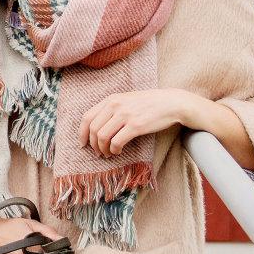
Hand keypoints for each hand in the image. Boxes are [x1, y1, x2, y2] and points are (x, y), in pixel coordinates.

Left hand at [80, 88, 205, 156]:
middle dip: (93, 145)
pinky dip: (114, 150)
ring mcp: (125, 115)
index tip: (83, 144)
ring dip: (103, 149)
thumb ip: (112, 109)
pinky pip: (116, 142)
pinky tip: (118, 152)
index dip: (82, 133)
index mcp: (111, 99)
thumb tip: (97, 127)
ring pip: (102, 137)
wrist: (171, 103)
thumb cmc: (149, 103)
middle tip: (98, 153)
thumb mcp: (126, 100)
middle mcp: (115, 105)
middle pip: (93, 129)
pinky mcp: (136, 125)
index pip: (87, 117)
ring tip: (108, 154)